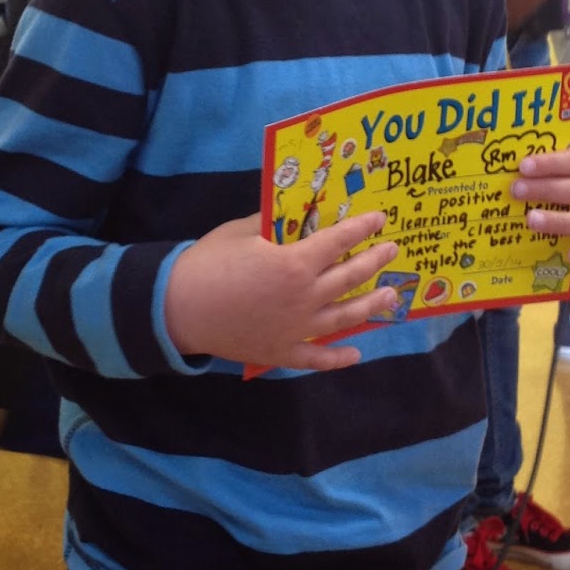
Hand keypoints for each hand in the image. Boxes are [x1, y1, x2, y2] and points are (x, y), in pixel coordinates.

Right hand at [164, 210, 400, 371]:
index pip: (338, 241)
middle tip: (392, 251)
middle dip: (374, 261)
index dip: (361, 228)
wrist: (177, 308)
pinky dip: (337, 358)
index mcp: (295, 263)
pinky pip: (316, 358)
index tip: (379, 219)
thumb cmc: (207, 263)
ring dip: (371, 305)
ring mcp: (297, 328)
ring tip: (391, 296)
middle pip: (349, 277)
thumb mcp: (240, 231)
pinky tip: (355, 353)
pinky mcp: (281, 352)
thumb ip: (271, 221)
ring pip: (345, 316)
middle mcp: (305, 297)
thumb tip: (290, 212)